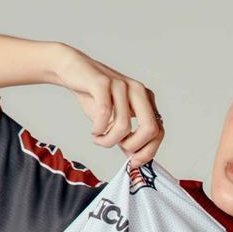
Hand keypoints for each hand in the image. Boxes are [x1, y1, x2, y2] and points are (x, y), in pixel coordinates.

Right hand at [54, 44, 164, 169]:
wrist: (73, 70)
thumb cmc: (95, 97)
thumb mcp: (115, 119)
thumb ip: (128, 137)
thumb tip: (136, 161)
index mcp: (146, 100)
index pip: (159, 131)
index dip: (149, 151)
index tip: (134, 162)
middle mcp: (138, 91)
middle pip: (150, 129)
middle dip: (134, 147)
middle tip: (118, 148)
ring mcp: (122, 85)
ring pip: (124, 126)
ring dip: (108, 140)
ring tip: (98, 138)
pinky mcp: (103, 83)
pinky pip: (105, 114)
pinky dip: (98, 129)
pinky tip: (94, 130)